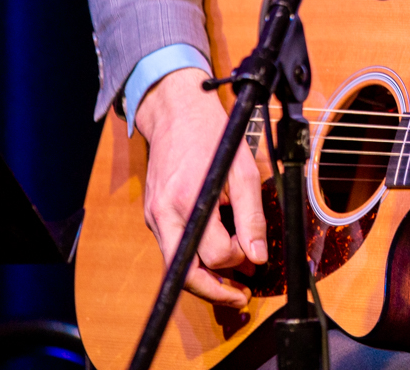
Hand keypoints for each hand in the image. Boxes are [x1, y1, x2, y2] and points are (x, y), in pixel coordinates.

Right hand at [134, 68, 269, 307]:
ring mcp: (153, 218)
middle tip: (242, 295)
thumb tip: (257, 256)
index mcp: (187, 203)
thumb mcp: (243, 170)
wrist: (175, 114)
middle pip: (186, 274)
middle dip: (216, 291)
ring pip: (177, 265)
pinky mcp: (152, 216)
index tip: (256, 254)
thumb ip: (252, 215)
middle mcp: (164, 216)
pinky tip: (217, 250)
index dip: (240, 260)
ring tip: (234, 281)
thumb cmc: (212, 137)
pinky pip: (173, 247)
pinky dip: (195, 256)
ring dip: (206, 277)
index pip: (215, 255)